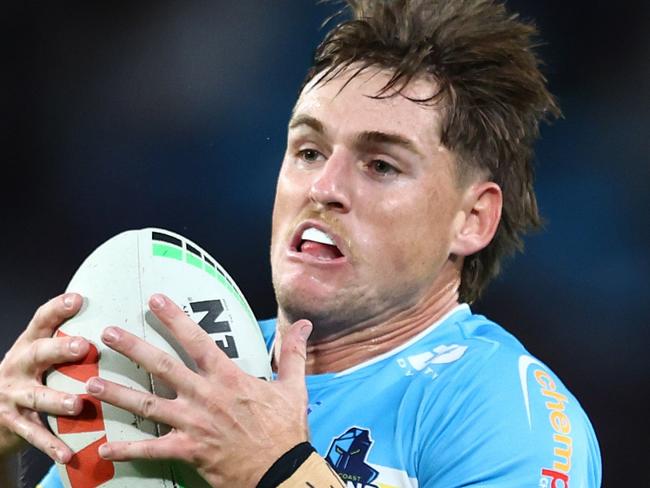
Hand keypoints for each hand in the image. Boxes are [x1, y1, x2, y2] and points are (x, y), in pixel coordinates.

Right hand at [0, 293, 89, 462]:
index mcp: (29, 344)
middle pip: (37, 354)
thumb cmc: (32, 374)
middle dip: (59, 350)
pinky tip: (68, 454)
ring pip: (37, 397)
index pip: (41, 321)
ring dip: (57, 401)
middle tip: (84, 346)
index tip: (78, 298)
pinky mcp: (15, 423)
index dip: (57, 309)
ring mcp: (14, 395)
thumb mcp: (41, 352)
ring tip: (78, 405)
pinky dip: (51, 445)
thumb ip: (65, 337)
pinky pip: (34, 434)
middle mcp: (19, 366)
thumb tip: (110, 319)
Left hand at [86, 293, 311, 486]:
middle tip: (107, 333)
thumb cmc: (286, 429)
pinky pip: (152, 449)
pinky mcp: (188, 450)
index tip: (154, 300)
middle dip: (133, 348)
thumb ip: (293, 353)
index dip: (174, 319)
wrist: (282, 470)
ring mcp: (193, 424)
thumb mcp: (293, 388)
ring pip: (149, 404)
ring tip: (90, 384)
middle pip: (162, 367)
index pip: (197, 341)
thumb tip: (305, 324)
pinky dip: (128, 449)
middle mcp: (205, 396)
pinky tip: (104, 447)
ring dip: (118, 394)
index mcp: (228, 378)